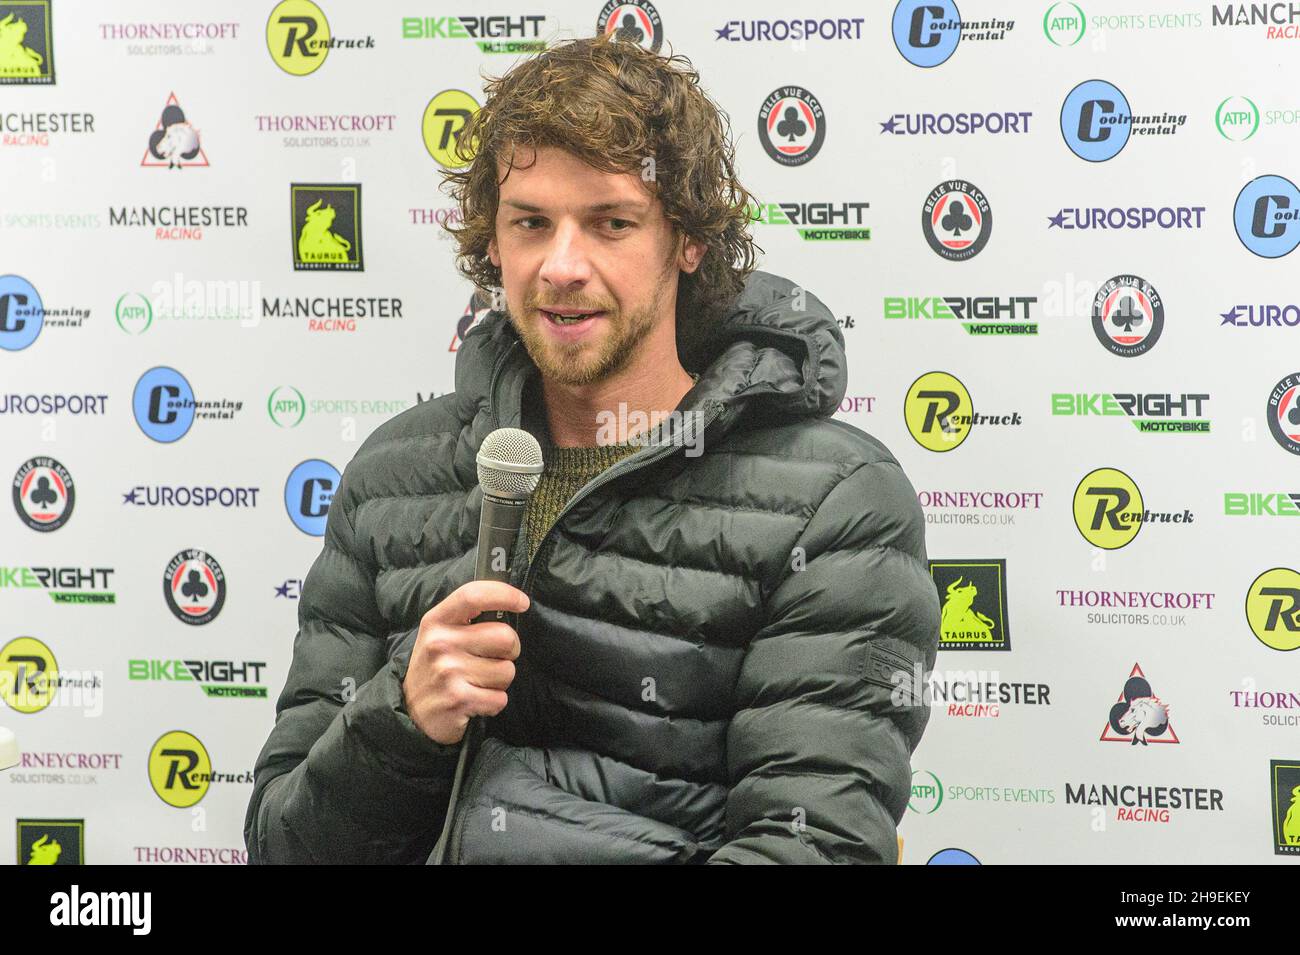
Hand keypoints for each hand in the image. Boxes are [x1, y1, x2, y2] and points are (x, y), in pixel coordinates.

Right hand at [401, 580, 528, 744]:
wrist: (410, 713)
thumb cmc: (435, 668)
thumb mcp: (439, 634)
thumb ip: (468, 617)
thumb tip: (510, 601)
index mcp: (436, 621)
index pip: (474, 596)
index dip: (504, 594)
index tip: (522, 603)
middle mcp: (440, 643)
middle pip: (505, 636)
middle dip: (510, 650)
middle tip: (494, 659)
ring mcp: (448, 672)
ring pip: (507, 670)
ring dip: (500, 680)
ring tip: (478, 682)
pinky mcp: (458, 699)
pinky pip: (500, 698)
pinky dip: (494, 702)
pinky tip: (476, 700)